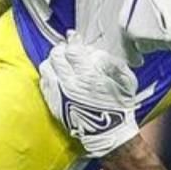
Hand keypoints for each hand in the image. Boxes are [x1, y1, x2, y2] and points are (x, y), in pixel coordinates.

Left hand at [39, 32, 141, 157]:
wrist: (108, 133)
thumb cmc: (119, 106)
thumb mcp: (126, 81)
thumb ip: (112, 63)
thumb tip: (96, 52)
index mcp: (89, 75)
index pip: (72, 50)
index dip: (72, 40)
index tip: (73, 36)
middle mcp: (70, 83)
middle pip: (56, 56)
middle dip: (62, 49)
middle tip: (67, 49)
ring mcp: (59, 94)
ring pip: (46, 67)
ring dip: (53, 61)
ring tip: (60, 62)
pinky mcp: (53, 103)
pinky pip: (44, 82)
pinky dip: (48, 75)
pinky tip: (56, 75)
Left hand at [121, 0, 170, 60]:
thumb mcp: (132, 4)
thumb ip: (133, 21)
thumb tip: (140, 31)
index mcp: (126, 29)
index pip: (129, 50)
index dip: (133, 55)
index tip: (137, 61)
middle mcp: (141, 38)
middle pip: (148, 47)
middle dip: (151, 38)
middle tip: (156, 20)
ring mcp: (158, 39)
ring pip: (164, 44)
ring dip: (167, 35)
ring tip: (168, 14)